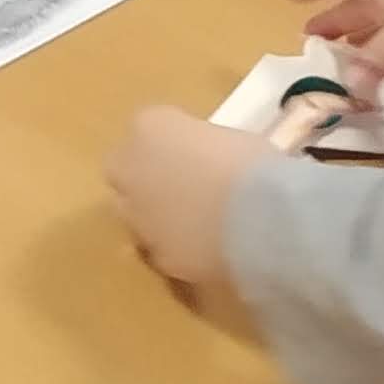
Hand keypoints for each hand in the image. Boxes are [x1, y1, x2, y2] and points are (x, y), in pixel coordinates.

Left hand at [106, 108, 273, 285]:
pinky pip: (159, 248)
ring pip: (133, 214)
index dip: (170, 142)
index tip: (196, 150)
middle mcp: (130, 169)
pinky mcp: (156, 256)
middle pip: (122, 170)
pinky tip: (205, 248)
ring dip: (153, 213)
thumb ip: (201, 147)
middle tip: (182, 183)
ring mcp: (137, 217)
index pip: (146, 128)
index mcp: (150, 127)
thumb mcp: (229, 137)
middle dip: (144, 176)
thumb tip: (204, 165)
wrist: (261, 220)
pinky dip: (176, 246)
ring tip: (195, 219)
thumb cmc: (255, 164)